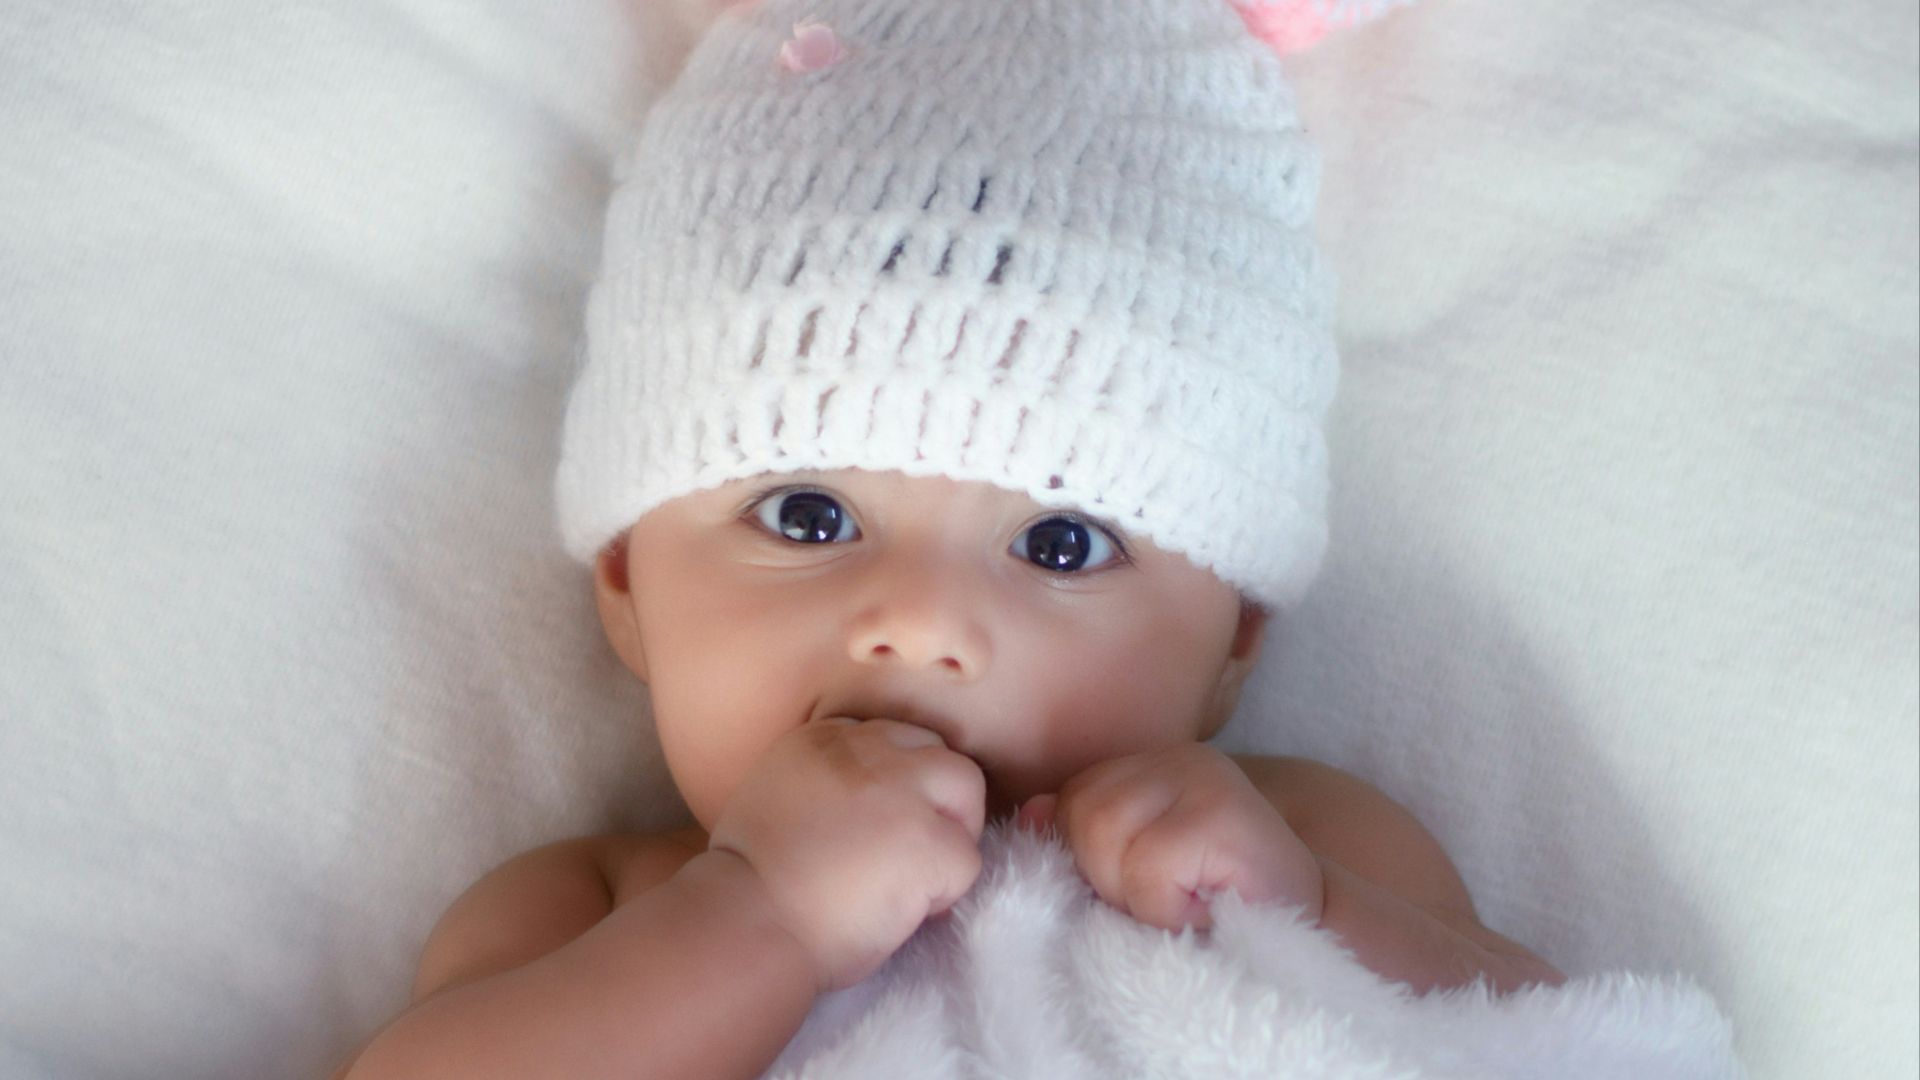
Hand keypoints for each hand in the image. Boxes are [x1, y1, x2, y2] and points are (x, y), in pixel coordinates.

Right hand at [708, 718, 986, 991]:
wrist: (746, 925)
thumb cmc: (748, 882)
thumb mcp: (775, 793)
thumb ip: (825, 779)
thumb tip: (872, 801)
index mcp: (825, 737)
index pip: (895, 738)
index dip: (900, 784)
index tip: (880, 827)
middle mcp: (868, 751)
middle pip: (940, 754)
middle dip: (938, 801)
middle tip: (911, 853)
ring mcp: (903, 792)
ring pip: (968, 789)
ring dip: (953, 835)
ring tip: (919, 877)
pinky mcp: (929, 842)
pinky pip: (968, 859)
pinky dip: (947, 891)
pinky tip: (909, 911)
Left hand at [1018, 744, 1322, 930]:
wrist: (1317, 935)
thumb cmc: (1216, 910)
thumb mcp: (1136, 873)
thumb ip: (1082, 839)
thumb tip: (1027, 815)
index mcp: (1147, 767)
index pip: (1067, 801)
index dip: (1087, 859)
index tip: (1140, 889)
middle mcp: (1174, 757)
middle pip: (1079, 814)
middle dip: (1108, 877)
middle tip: (1169, 901)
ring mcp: (1202, 776)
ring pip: (1103, 836)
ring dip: (1138, 896)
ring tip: (1187, 904)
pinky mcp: (1223, 811)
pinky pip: (1147, 866)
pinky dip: (1167, 906)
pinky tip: (1207, 909)